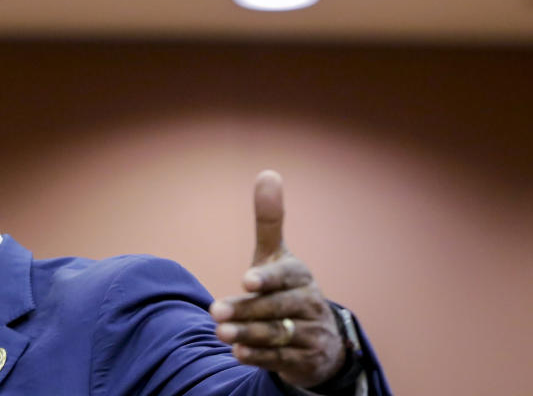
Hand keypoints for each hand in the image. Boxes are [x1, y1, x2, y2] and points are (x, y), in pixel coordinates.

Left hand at [209, 170, 345, 387]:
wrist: (318, 336)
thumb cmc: (286, 287)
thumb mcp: (276, 255)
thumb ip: (269, 220)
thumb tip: (268, 173)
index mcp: (299, 275)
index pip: (285, 276)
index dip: (267, 279)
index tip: (246, 281)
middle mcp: (308, 304)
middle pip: (276, 308)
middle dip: (245, 310)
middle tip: (215, 312)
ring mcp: (309, 333)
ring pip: (277, 335)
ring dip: (248, 335)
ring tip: (221, 334)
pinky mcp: (305, 360)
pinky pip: (281, 359)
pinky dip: (260, 356)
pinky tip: (239, 353)